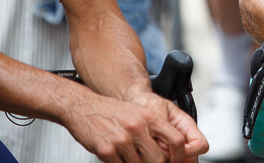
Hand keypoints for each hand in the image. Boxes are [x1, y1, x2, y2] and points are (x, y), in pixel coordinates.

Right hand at [64, 90, 205, 162]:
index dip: (179, 156)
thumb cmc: (112, 111)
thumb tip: (168, 151)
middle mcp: (138, 127)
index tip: (177, 161)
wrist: (84, 106)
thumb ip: (154, 130)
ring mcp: (122, 139)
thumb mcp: (139, 113)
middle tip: (147, 160)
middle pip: (158, 159)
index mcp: (149, 117)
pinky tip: (116, 156)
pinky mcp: (107, 150)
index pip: (175, 140)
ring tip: (128, 155)